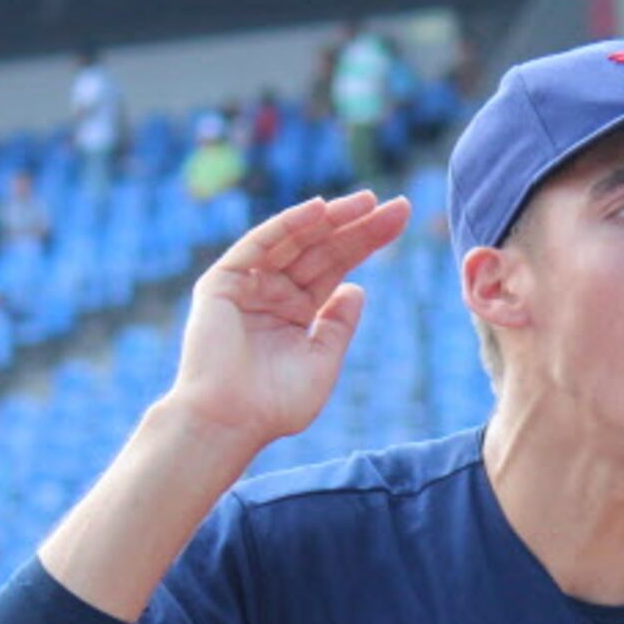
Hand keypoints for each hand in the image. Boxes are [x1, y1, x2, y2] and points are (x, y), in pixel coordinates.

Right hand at [165, 190, 410, 448]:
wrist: (229, 422)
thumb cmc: (274, 405)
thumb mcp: (322, 362)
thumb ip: (338, 325)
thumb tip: (357, 287)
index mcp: (296, 312)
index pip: (337, 267)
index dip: (367, 242)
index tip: (400, 218)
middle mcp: (273, 292)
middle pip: (322, 249)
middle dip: (358, 226)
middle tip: (396, 205)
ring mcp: (248, 284)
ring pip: (295, 241)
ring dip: (330, 218)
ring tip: (368, 201)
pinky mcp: (223, 282)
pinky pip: (260, 244)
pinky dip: (288, 225)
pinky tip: (320, 209)